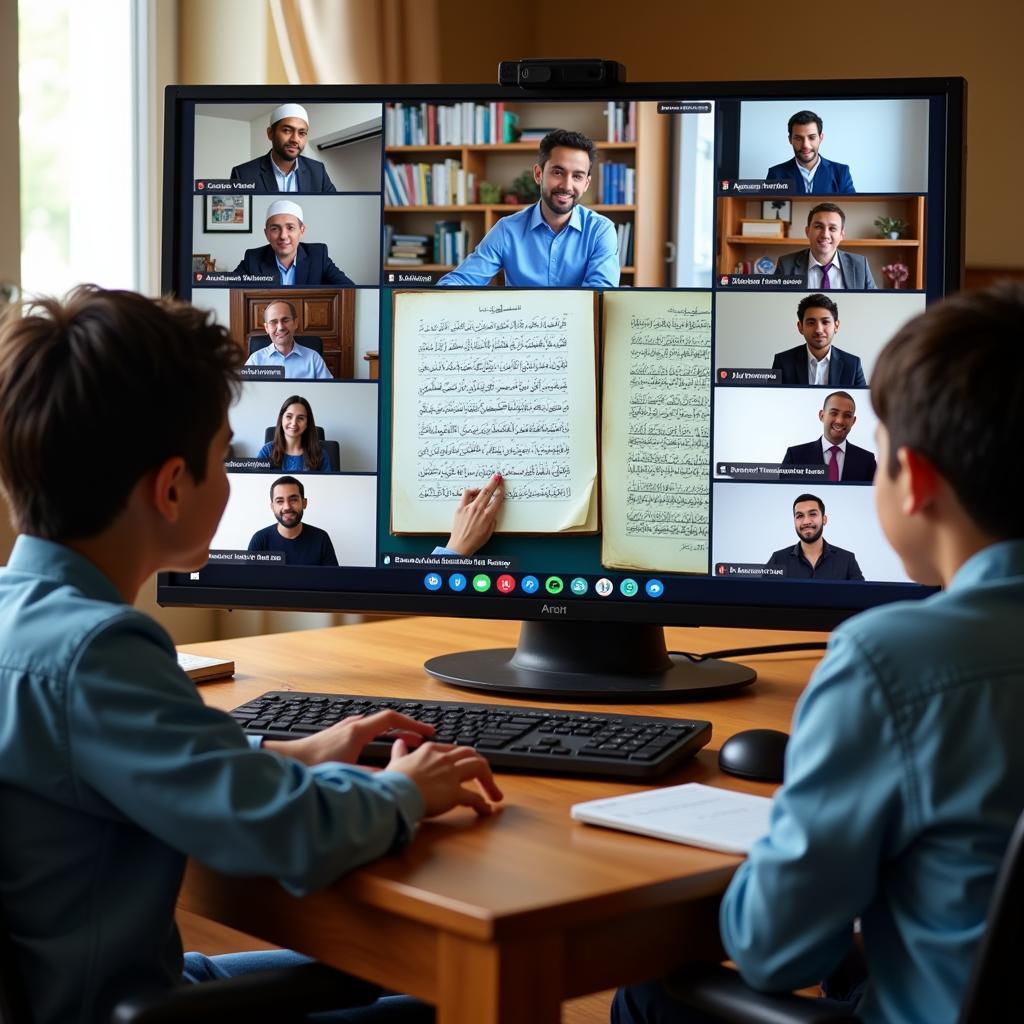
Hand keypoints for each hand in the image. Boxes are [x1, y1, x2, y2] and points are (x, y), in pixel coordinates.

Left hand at [264, 710, 434, 766]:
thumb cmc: (313, 767)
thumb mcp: (348, 774)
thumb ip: (372, 778)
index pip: (392, 718)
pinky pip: (365, 729)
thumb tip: (393, 783)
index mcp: (358, 731)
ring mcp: (343, 728)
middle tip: (422, 739)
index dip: (413, 724)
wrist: (286, 761)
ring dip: (392, 732)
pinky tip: (376, 744)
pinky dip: (378, 735)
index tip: (427, 732)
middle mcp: (352, 725)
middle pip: (387, 721)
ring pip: (375, 725)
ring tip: (404, 742)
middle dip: (407, 729)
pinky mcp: (336, 735)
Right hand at [388, 738, 503, 816]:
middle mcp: (444, 758)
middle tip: (486, 780)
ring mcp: (450, 774)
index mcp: (430, 750)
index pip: (454, 750)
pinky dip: (483, 804)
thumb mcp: (395, 763)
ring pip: (479, 767)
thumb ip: (400, 753)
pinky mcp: (454, 793)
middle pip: (471, 755)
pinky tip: (486, 810)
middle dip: (482, 767)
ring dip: (489, 781)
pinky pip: (475, 797)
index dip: (463, 759)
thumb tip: (399, 744)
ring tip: (494, 795)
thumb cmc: (392, 781)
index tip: (466, 768)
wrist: (393, 794)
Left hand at [446, 474, 503, 555]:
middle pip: (488, 491)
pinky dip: (471, 491)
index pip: (497, 499)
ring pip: (477, 491)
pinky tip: (473, 492)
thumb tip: (492, 511)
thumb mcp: (490, 531)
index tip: (502, 486)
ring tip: (485, 485)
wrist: (460, 545)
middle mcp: (478, 509)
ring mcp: (468, 507)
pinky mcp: (460, 508)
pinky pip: (466, 494)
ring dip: (483, 486)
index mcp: (488, 516)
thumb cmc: (475, 541)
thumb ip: (492, 519)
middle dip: (494, 482)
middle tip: (498, 476)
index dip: (501, 491)